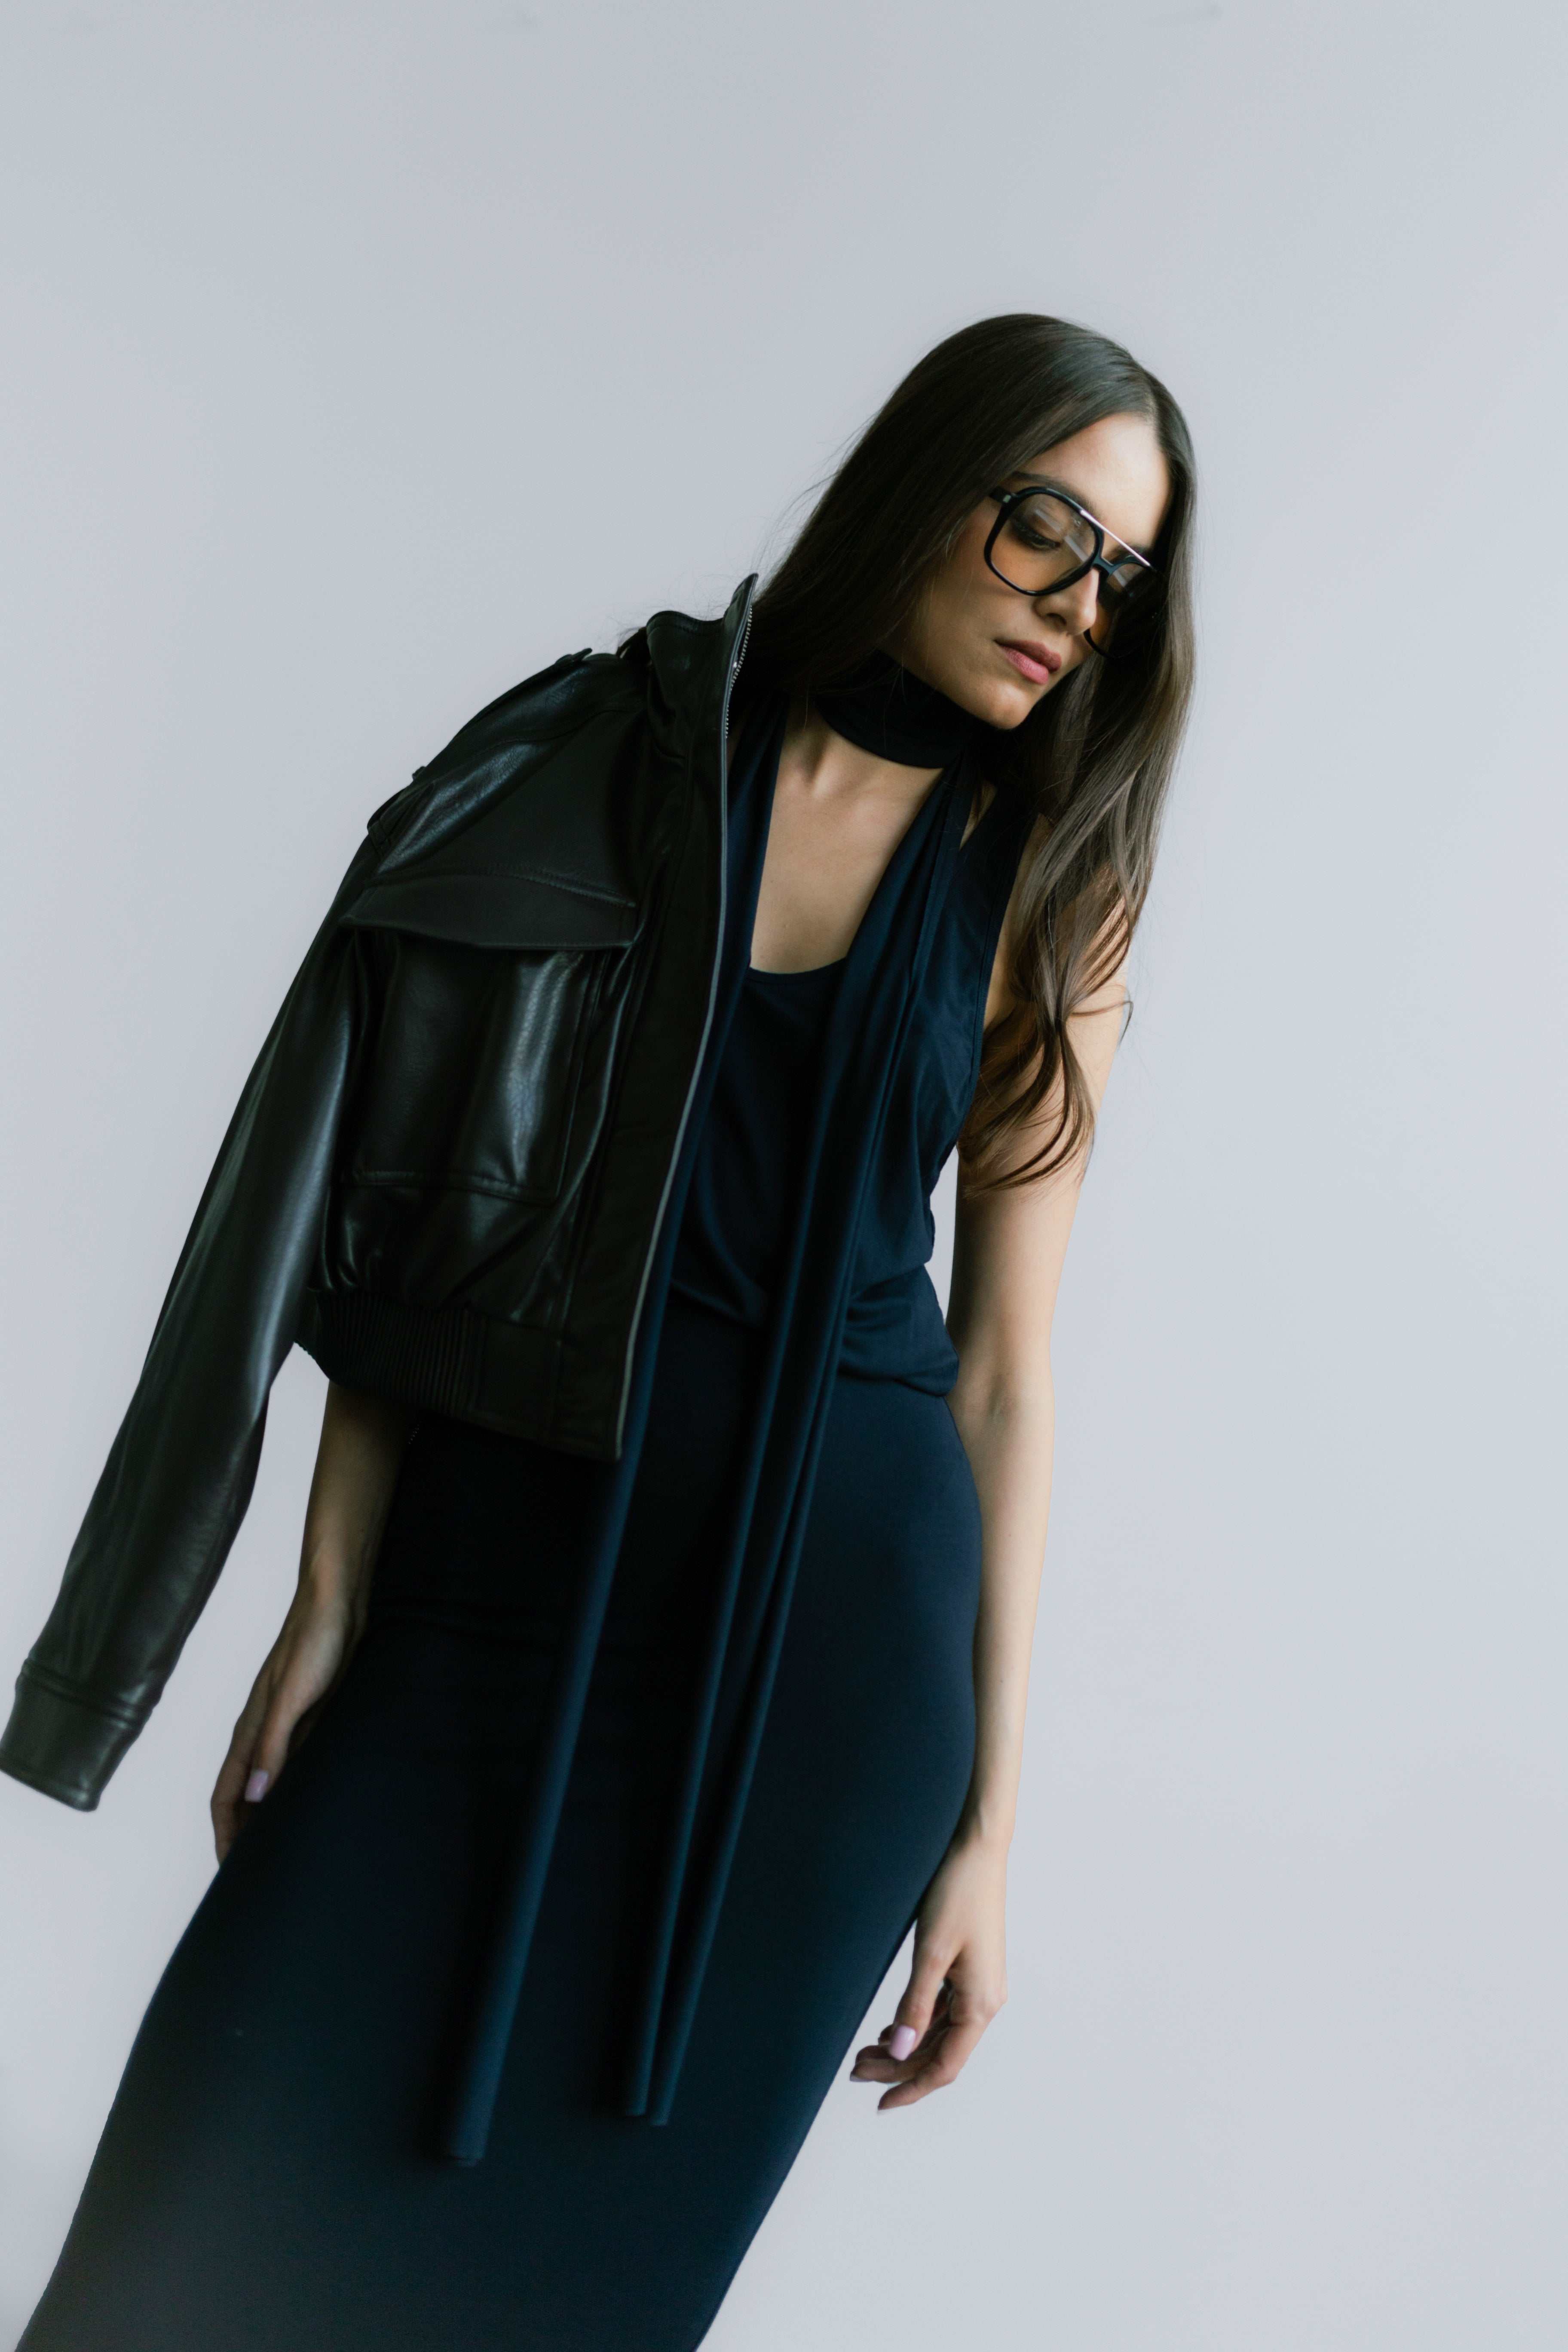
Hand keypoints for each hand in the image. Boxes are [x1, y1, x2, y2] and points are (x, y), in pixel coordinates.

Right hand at [209, 1563, 364, 1862]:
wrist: (339, 1603)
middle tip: (257, 1875)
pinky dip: (298, 1791)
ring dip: (271, 1815)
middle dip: (245, 1834)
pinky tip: (314, 1805)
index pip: (225, 1796)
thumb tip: (257, 1797)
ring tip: (284, 1850)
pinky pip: (298, 1766)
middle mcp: (265, 1734)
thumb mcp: (292, 1696)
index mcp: (251, 1732)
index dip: (225, 1834)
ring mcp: (289, 1727)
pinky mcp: (314, 1717)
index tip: (230, 1873)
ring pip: (272, 1784)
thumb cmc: (314, 1641)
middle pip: (245, 1797)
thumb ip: (274, 1745)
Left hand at [849, 1831, 1008, 2108]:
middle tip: (855, 2071)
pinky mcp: (969, 1971)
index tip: (879, 2104)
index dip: (912, 2088)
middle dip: (899, 2067)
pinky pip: (942, 2012)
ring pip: (938, 2034)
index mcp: (981, 2004)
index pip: (944, 2065)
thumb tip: (902, 2052)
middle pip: (939, 2052)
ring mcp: (978, 1987)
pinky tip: (891, 2029)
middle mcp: (985, 2001)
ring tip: (865, 2054)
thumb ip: (915, 2004)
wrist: (977, 1851)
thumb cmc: (957, 1894)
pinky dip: (915, 2024)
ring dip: (905, 2047)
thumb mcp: (930, 1953)